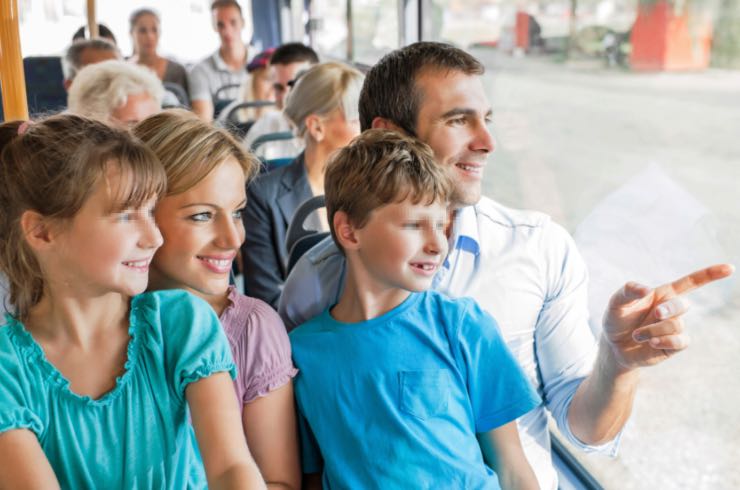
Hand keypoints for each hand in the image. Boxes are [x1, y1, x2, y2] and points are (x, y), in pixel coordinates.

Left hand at [602, 264, 733, 369]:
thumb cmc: (617, 320)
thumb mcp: (617, 302)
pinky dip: (664, 340)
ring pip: (675, 325)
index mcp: (663, 294)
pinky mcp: (674, 345)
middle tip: (654, 313)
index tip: (729, 268)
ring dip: (652, 330)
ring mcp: (675, 328)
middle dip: (669, 309)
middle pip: (683, 304)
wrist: (614, 346)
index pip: (691, 282)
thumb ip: (628, 291)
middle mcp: (672, 310)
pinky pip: (680, 341)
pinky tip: (650, 342)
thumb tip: (647, 290)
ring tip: (636, 335)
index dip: (710, 274)